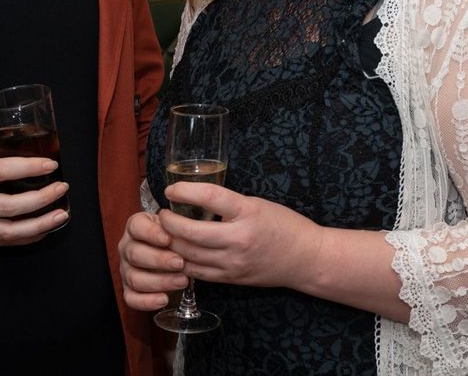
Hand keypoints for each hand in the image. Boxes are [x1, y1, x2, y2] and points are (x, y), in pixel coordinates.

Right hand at [0, 139, 68, 245]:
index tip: (51, 165)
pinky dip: (27, 237)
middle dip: (41, 198)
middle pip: (9, 206)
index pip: (2, 171)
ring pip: (9, 232)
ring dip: (39, 225)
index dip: (30, 168)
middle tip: (62, 188)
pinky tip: (45, 228)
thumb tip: (31, 147)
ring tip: (61, 215)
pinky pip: (4, 242)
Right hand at [118, 211, 189, 309]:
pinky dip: (147, 301)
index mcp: (136, 227)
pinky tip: (164, 299)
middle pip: (135, 254)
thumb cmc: (173, 239)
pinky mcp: (129, 289)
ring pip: (134, 278)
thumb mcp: (175, 227)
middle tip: (180, 263)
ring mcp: (126, 269)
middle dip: (159, 260)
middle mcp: (127, 247)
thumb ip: (178, 228)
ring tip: (182, 281)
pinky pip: (131, 298)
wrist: (171, 254)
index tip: (168, 239)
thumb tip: (190, 231)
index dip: (151, 233)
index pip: (136, 227)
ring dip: (160, 282)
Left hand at [159, 181, 320, 288]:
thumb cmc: (283, 225)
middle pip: (191, 232)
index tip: (171, 189)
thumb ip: (228, 203)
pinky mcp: (231, 278)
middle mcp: (239, 239)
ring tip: (165, 232)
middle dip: (169, 222)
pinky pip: (198, 272)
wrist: (305, 258)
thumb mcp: (257, 204)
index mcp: (248, 212)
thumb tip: (194, 199)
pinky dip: (183, 261)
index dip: (185, 191)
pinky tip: (177, 252)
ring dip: (171, 243)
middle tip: (162, 214)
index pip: (209, 197)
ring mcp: (234, 262)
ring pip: (189, 255)